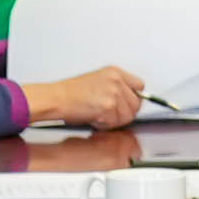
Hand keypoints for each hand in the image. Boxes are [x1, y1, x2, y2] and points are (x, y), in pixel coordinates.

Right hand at [24, 66, 143, 128]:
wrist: (58, 98)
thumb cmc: (71, 92)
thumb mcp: (98, 80)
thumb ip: (116, 87)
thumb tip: (128, 102)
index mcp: (115, 72)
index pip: (139, 85)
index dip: (134, 98)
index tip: (129, 104)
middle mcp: (116, 81)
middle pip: (136, 104)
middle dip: (125, 113)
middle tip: (111, 116)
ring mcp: (113, 93)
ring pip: (127, 116)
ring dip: (114, 121)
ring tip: (100, 116)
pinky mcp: (108, 107)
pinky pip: (114, 123)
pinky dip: (105, 126)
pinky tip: (94, 119)